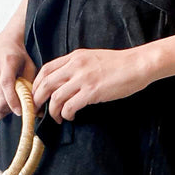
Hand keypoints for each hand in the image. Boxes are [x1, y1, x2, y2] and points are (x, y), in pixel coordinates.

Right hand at [0, 31, 37, 117]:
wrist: (3, 44)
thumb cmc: (19, 57)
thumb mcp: (30, 66)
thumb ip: (31, 84)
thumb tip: (34, 106)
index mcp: (7, 62)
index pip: (6, 85)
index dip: (13, 101)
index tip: (20, 111)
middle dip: (10, 108)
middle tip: (19, 107)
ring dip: (3, 110)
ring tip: (11, 105)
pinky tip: (3, 105)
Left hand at [31, 46, 151, 123]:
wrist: (137, 64)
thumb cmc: (119, 64)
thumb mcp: (93, 58)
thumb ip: (77, 67)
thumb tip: (66, 82)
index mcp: (74, 57)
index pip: (46, 69)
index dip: (37, 84)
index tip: (37, 95)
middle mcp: (75, 66)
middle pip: (45, 83)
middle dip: (37, 99)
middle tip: (38, 110)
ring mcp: (83, 79)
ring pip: (55, 97)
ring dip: (52, 111)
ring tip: (57, 118)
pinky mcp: (92, 92)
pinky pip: (70, 106)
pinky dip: (66, 114)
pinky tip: (70, 117)